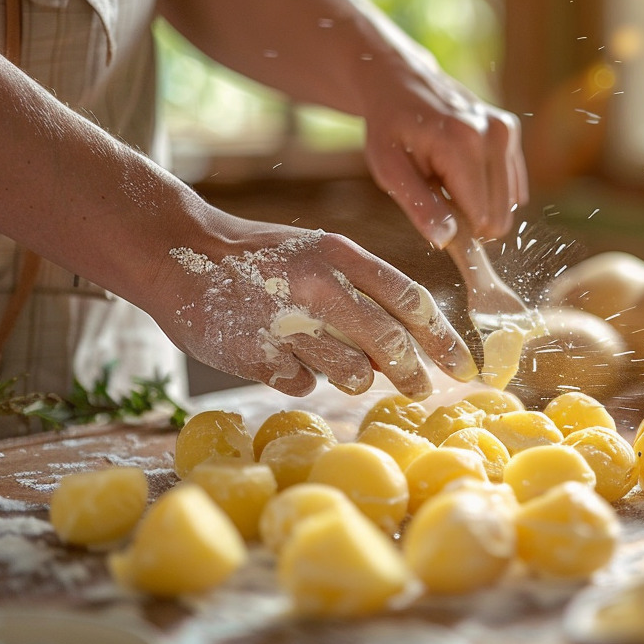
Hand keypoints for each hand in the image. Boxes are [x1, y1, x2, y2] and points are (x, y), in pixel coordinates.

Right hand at [156, 225, 477, 398]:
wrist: (177, 253)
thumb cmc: (263, 260)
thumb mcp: (318, 256)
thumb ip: (363, 295)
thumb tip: (409, 351)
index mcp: (342, 254)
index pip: (412, 301)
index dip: (444, 339)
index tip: (465, 368)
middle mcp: (320, 284)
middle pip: (391, 344)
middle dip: (413, 374)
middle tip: (420, 390)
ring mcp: (287, 321)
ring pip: (353, 373)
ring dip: (353, 377)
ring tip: (330, 360)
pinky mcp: (257, 354)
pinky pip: (301, 384)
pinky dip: (298, 377)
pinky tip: (277, 355)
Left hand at [360, 53, 526, 247]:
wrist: (400, 82)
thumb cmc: (390, 128)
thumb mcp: (389, 169)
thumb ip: (418, 206)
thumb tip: (447, 239)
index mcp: (462, 144)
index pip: (482, 217)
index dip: (459, 229)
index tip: (436, 217)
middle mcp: (494, 134)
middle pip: (500, 215)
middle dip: (470, 216)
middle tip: (438, 193)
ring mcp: (506, 131)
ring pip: (510, 203)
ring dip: (478, 199)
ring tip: (448, 176)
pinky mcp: (511, 132)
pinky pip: (513, 186)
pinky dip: (488, 187)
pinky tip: (463, 169)